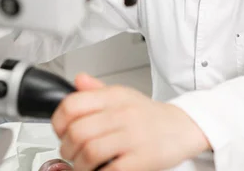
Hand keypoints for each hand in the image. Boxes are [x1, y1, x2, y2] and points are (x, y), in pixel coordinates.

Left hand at [51, 74, 209, 170]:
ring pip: (89, 153)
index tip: (60, 132)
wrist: (186, 127)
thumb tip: (77, 81)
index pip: (72, 105)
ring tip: (83, 166)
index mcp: (113, 97)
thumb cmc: (151, 116)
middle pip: (77, 132)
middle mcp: (122, 114)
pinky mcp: (143, 159)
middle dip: (67, 149)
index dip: (57, 122)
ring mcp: (133, 137)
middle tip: (71, 154)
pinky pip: (110, 170)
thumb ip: (98, 90)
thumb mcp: (125, 95)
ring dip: (79, 166)